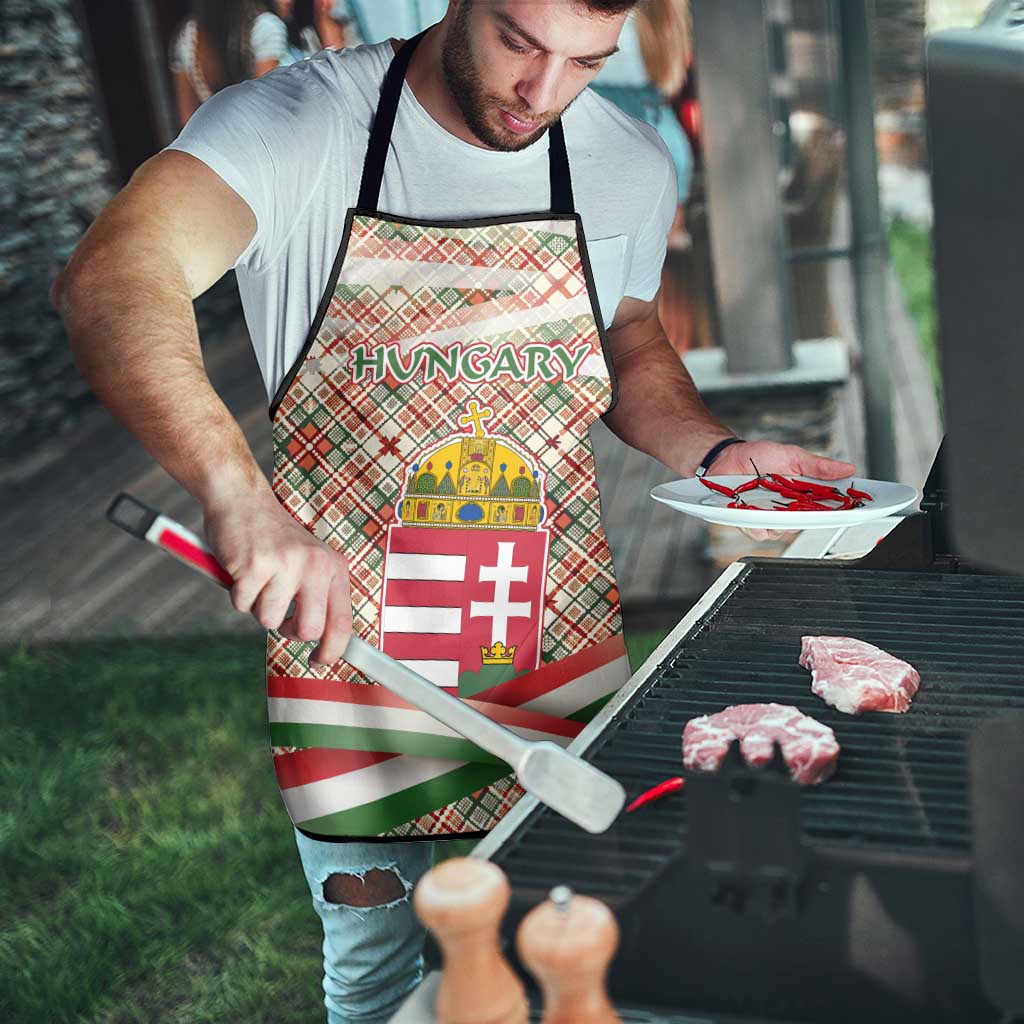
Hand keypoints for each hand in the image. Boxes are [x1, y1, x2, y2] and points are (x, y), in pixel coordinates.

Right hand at [203, 487, 352, 666]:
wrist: (242, 499)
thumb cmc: (274, 538)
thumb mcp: (310, 561)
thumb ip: (319, 595)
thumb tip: (326, 643)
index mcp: (333, 566)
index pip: (342, 621)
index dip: (333, 651)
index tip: (319, 661)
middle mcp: (315, 565)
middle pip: (308, 630)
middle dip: (289, 631)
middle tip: (280, 616)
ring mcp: (285, 564)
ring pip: (269, 621)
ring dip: (258, 607)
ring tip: (259, 579)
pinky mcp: (254, 566)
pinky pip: (242, 605)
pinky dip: (237, 595)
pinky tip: (242, 571)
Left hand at [709, 440, 856, 541]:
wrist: (726, 457)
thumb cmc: (758, 457)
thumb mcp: (792, 456)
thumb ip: (818, 466)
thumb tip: (848, 468)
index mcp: (803, 495)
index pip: (829, 507)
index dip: (844, 510)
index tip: (858, 508)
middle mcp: (789, 510)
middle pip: (809, 523)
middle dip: (813, 517)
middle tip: (814, 506)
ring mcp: (770, 518)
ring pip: (784, 530)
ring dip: (781, 519)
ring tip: (775, 503)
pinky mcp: (750, 523)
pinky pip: (760, 531)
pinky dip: (758, 523)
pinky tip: (754, 512)